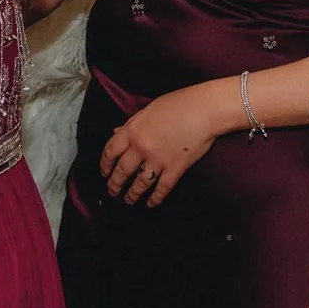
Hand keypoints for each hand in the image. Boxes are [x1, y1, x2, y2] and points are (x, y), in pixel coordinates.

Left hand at [98, 86, 218, 206]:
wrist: (205, 110)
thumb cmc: (179, 104)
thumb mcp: (149, 110)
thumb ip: (131, 123)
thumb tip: (116, 132)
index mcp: (133, 130)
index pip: (110, 151)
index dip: (104, 164)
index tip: (103, 172)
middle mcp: (142, 147)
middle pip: (122, 171)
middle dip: (115, 184)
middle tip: (112, 191)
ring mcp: (158, 160)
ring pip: (140, 183)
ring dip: (132, 194)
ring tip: (128, 200)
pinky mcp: (175, 169)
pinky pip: (162, 188)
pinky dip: (155, 198)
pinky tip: (151, 203)